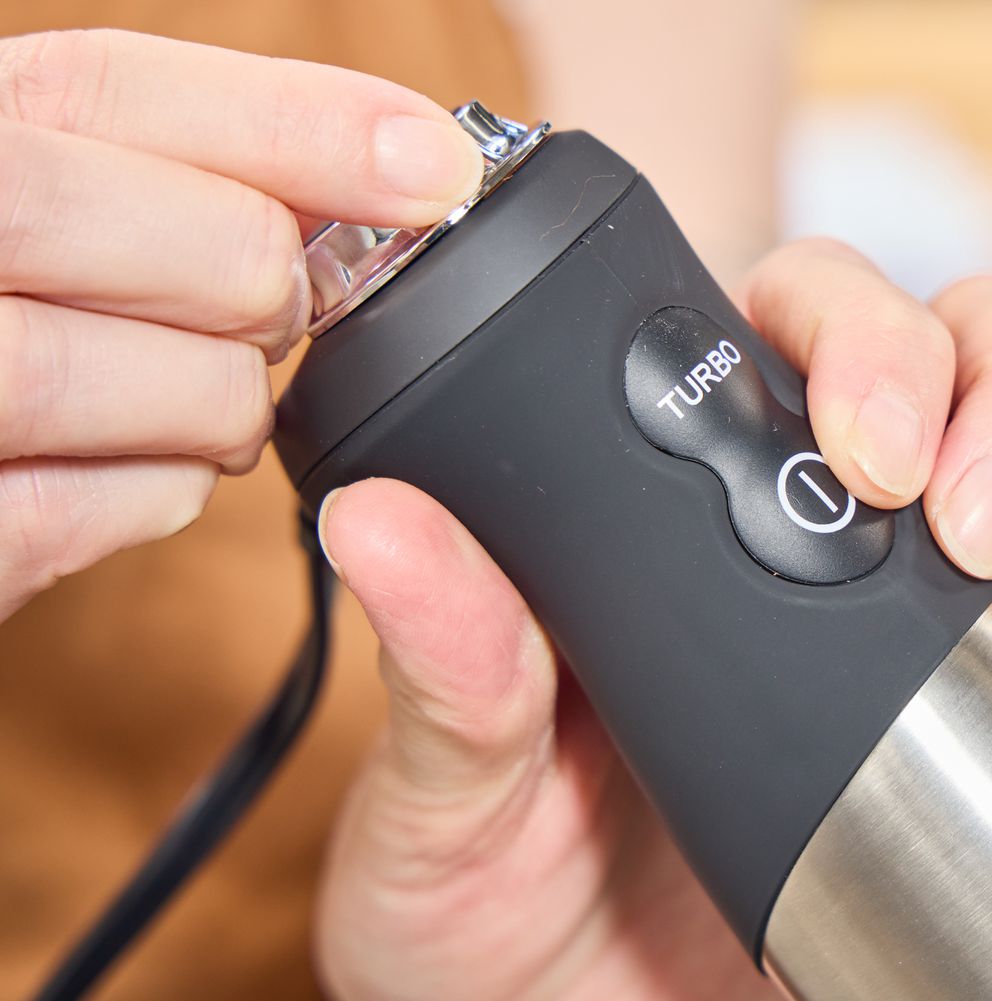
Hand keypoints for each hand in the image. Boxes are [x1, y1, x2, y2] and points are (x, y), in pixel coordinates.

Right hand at [0, 29, 481, 621]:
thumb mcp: (46, 203)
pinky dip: (152, 494)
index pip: (115, 88)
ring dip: (224, 404)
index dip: (303, 125)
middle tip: (268, 310)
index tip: (438, 165)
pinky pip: (85, 512)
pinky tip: (144, 469)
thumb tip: (398, 162)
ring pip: (170, 386)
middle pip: (202, 242)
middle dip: (272, 285)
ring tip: (197, 403)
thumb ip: (174, 169)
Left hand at [314, 240, 991, 999]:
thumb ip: (450, 672)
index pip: (796, 320)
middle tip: (969, 524)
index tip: (864, 448)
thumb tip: (383, 526)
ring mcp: (920, 604)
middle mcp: (820, 524)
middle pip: (974, 353)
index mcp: (681, 498)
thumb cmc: (499, 909)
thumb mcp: (450, 797)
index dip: (858, 336)